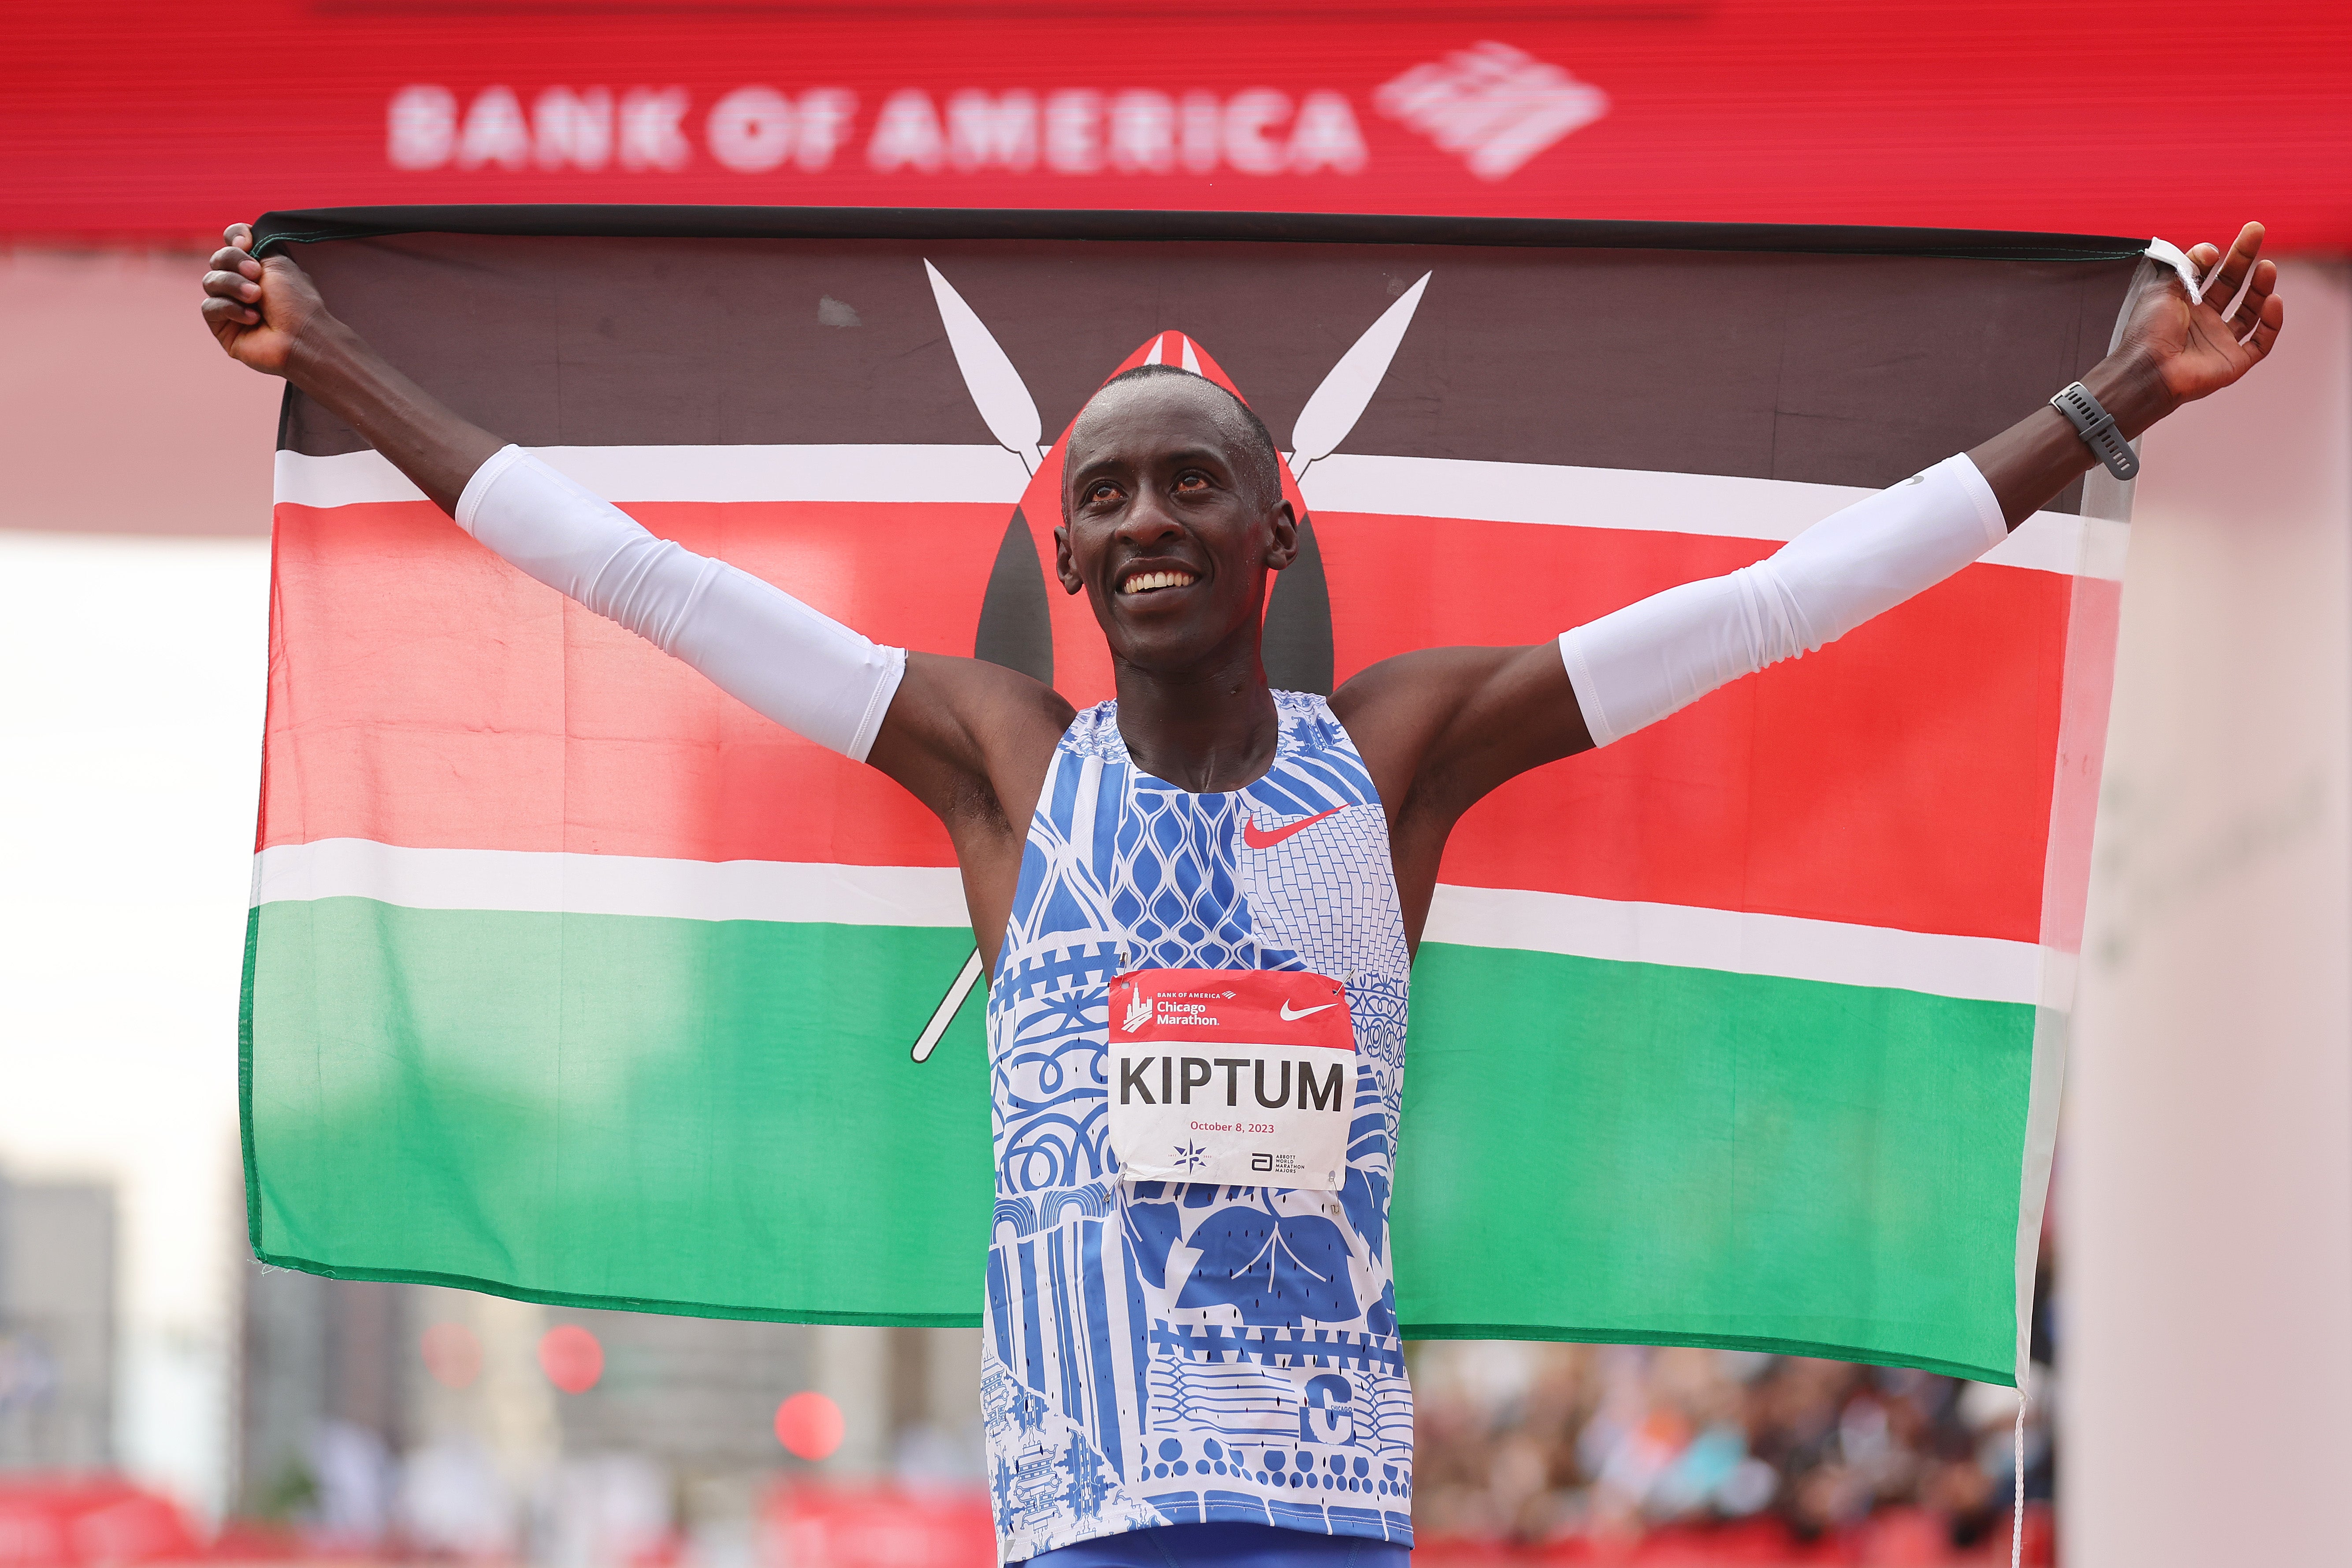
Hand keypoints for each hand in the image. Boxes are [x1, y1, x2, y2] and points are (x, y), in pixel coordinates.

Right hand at [200, 223, 328, 375]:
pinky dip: (231, 309)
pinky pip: (210, 307)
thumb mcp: (278, 263)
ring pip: (210, 282)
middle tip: (256, 273)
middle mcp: (241, 284)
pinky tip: (253, 318)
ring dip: (233, 285)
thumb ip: (257, 246)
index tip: (246, 241)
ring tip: (256, 296)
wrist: (302, 338)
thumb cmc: (296, 302)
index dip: (234, 236)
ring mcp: (229, 305)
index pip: (232, 241)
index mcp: (257, 267)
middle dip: (233, 260)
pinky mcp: (222, 327)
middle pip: (218, 259)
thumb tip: (239, 236)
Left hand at [2112, 221, 2284, 417]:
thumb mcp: (2161, 290)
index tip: (2224, 244)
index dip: (2224, 255)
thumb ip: (2184, 267)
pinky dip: (2271, 322)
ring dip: (2261, 289)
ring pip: (2251, 312)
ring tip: (2267, 267)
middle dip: (2246, 260)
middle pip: (2233, 287)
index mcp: (2186, 306)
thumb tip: (2210, 249)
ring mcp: (2221, 342)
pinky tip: (2274, 301)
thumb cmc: (2148, 332)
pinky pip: (2261, 342)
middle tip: (2257, 232)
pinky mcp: (2234, 362)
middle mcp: (2205, 323)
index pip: (2212, 275)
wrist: (2146, 371)